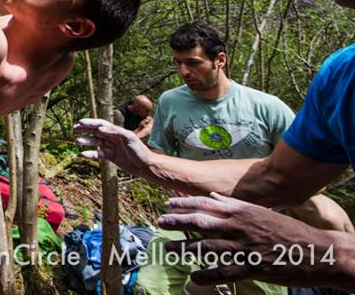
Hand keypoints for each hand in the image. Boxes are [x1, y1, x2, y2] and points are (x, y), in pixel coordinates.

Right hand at [74, 118, 151, 175]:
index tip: (80, 122)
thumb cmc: (139, 150)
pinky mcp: (110, 156)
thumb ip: (115, 132)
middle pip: (96, 131)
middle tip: (74, 128)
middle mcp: (112, 138)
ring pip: (95, 142)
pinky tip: (83, 154)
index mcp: (116, 131)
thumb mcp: (129, 138)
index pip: (101, 124)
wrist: (145, 166)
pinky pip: (98, 154)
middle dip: (85, 129)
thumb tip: (100, 128)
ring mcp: (111, 147)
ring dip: (86, 141)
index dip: (91, 123)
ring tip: (77, 140)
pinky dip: (90, 154)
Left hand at [159, 192, 351, 288]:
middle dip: (177, 221)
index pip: (205, 204)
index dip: (183, 204)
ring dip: (185, 248)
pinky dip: (206, 276)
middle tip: (160, 222)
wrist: (317, 250)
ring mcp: (244, 247)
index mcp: (241, 211)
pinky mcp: (252, 267)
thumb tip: (213, 197)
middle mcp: (239, 226)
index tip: (167, 204)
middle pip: (200, 222)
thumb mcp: (260, 211)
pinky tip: (193, 278)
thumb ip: (234, 205)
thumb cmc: (287, 229)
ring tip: (168, 250)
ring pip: (207, 246)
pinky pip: (224, 272)